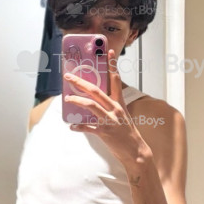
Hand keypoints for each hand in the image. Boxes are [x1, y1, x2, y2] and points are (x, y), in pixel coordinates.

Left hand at [65, 49, 147, 165]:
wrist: (136, 152)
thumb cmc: (126, 133)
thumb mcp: (121, 116)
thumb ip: (109, 107)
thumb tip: (91, 101)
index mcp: (119, 103)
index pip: (116, 79)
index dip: (112, 65)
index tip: (109, 51)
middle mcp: (115, 109)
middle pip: (96, 90)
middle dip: (81, 82)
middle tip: (69, 76)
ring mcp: (110, 120)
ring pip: (91, 105)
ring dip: (77, 100)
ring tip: (67, 98)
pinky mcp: (105, 132)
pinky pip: (88, 127)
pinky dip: (78, 126)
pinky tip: (71, 126)